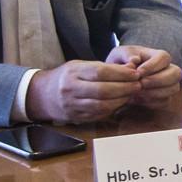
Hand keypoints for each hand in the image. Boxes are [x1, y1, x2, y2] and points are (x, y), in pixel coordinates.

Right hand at [25, 59, 141, 122]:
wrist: (43, 95)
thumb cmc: (67, 76)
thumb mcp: (81, 65)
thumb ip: (104, 67)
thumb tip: (130, 67)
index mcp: (73, 72)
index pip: (101, 72)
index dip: (121, 74)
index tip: (135, 73)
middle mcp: (71, 89)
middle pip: (103, 90)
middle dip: (125, 88)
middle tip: (138, 85)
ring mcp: (72, 105)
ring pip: (102, 105)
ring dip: (121, 100)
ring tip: (131, 93)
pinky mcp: (76, 117)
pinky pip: (98, 114)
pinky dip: (113, 109)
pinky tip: (120, 102)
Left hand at [107, 45, 181, 107]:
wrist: (118, 79)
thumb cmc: (121, 63)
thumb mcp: (118, 54)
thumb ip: (125, 55)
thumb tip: (134, 60)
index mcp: (158, 56)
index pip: (164, 57)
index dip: (153, 65)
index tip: (138, 72)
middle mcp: (167, 69)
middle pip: (176, 73)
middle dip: (158, 80)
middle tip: (141, 84)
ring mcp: (168, 84)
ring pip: (173, 88)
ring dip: (155, 92)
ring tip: (137, 92)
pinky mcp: (164, 98)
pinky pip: (164, 102)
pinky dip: (151, 102)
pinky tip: (137, 99)